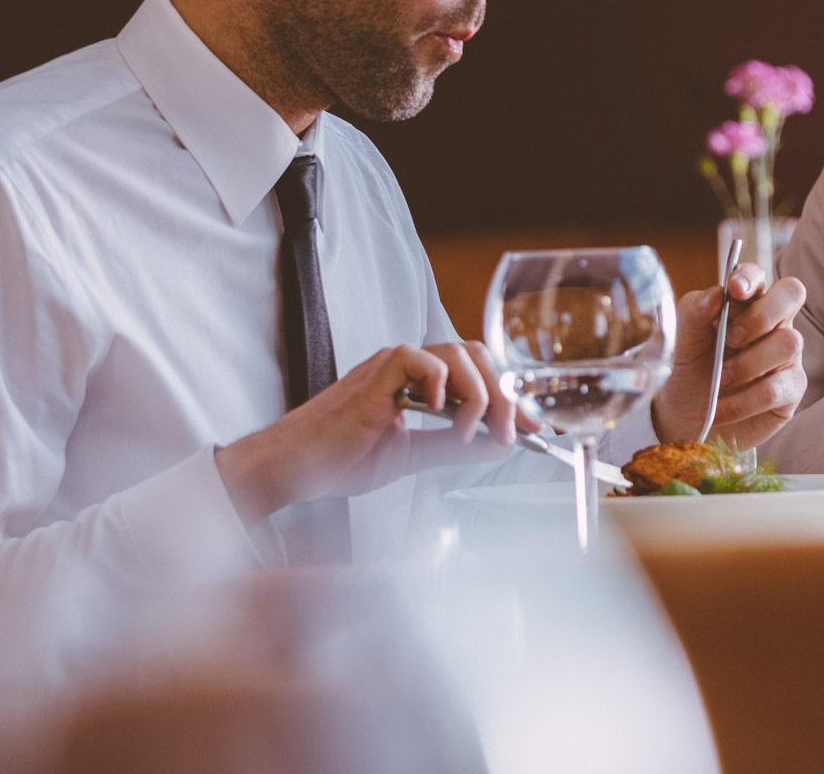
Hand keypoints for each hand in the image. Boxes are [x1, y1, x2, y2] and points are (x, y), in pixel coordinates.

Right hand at [215, 340, 539, 525]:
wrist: (292, 469)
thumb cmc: (338, 462)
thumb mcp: (410, 457)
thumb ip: (452, 447)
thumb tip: (499, 446)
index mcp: (417, 383)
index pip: (477, 372)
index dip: (509, 396)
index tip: (530, 428)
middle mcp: (408, 367)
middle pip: (477, 356)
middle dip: (503, 395)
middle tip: (509, 434)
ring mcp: (391, 366)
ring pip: (459, 354)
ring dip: (479, 395)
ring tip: (471, 434)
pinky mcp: (375, 373)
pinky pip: (422, 359)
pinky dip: (442, 386)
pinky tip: (439, 416)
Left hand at [652, 262, 807, 448]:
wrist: (684, 419)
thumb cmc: (687, 372)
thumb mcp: (679, 343)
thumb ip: (693, 314)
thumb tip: (715, 294)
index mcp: (743, 303)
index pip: (758, 276)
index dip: (750, 278)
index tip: (733, 289)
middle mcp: (771, 323)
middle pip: (792, 294)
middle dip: (762, 314)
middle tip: (731, 337)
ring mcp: (785, 356)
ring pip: (789, 343)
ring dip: (749, 363)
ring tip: (720, 380)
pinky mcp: (789, 390)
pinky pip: (778, 389)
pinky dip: (743, 402)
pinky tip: (720, 410)